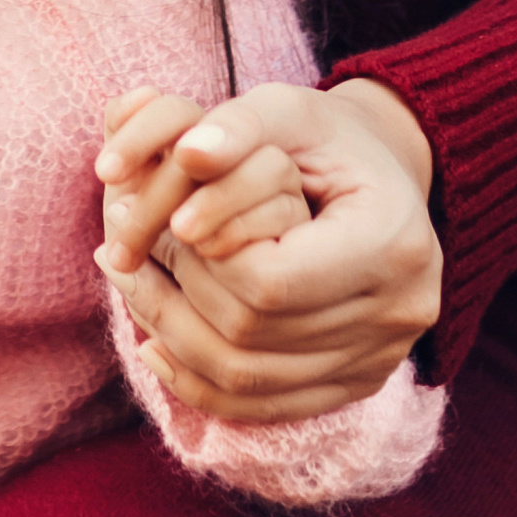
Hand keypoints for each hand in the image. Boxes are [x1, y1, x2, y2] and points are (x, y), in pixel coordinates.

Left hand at [93, 78, 440, 423]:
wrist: (387, 177)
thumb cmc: (330, 137)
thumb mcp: (290, 108)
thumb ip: (239, 125)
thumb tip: (186, 151)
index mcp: (390, 241)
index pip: (269, 280)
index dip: (202, 256)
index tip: (163, 220)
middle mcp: (396, 312)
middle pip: (253, 334)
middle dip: (175, 293)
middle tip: (120, 246)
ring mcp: (380, 359)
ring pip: (250, 381)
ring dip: (171, 336)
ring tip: (128, 280)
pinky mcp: (358, 383)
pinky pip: (266, 408)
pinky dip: (200, 382)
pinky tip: (155, 343)